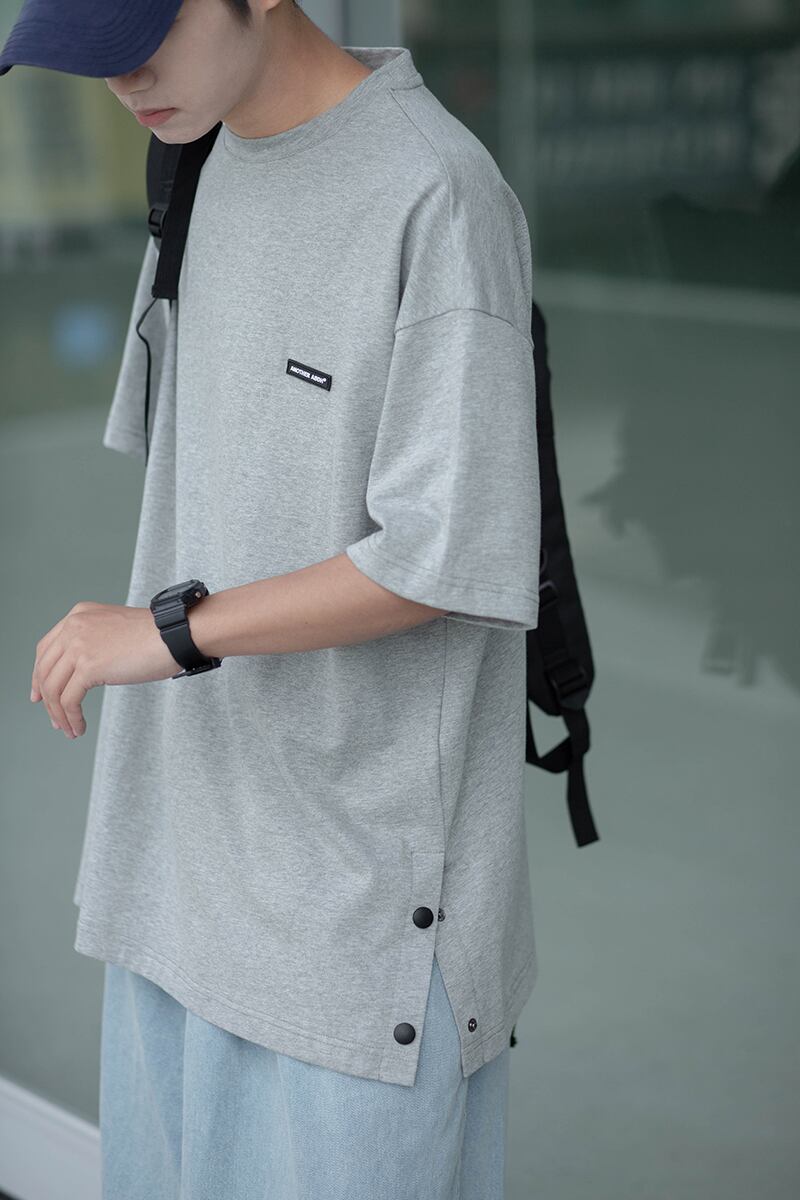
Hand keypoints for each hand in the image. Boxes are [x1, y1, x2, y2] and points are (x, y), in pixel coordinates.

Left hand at [30, 600, 181, 739]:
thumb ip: (95, 641)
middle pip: (45, 670)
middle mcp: (74, 627)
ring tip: (69, 729)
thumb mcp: (115, 629)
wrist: (175, 634)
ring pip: (53, 688)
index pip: (46, 649)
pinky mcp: (89, 667)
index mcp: (79, 615)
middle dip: (47, 699)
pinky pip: (69, 700)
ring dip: (59, 714)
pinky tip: (79, 727)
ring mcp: (79, 646)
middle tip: (55, 718)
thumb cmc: (158, 635)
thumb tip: (84, 672)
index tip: (40, 694)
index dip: (39, 675)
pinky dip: (71, 718)